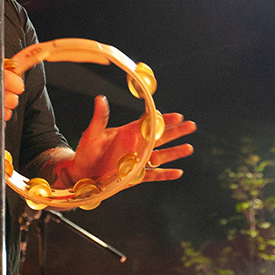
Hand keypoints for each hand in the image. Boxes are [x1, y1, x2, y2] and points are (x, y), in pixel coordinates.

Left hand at [67, 95, 194, 185]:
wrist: (82, 174)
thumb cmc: (86, 151)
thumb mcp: (92, 134)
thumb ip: (100, 118)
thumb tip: (100, 99)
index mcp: (128, 132)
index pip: (150, 124)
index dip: (164, 120)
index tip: (177, 115)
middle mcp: (136, 145)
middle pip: (161, 138)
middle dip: (176, 132)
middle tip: (192, 125)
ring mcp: (137, 161)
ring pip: (160, 156)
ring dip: (175, 152)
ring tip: (189, 148)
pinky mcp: (135, 176)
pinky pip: (153, 175)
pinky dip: (165, 174)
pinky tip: (178, 172)